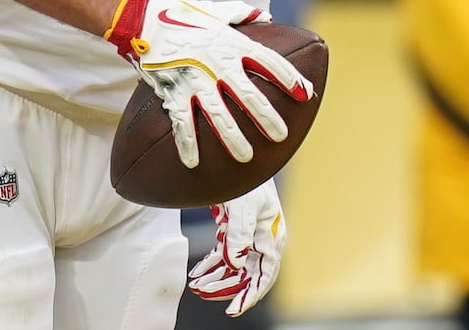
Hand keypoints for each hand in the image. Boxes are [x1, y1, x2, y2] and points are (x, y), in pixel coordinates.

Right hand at [104, 0, 310, 167]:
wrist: (144, 18)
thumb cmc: (184, 15)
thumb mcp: (219, 11)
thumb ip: (244, 14)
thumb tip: (266, 15)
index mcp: (233, 43)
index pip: (269, 62)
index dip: (289, 78)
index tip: (305, 95)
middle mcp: (218, 63)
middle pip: (248, 94)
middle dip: (266, 116)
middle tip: (281, 135)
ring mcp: (195, 79)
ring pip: (218, 114)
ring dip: (233, 137)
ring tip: (246, 157)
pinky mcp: (172, 91)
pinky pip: (182, 122)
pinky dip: (186, 143)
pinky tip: (192, 163)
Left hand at [189, 180, 285, 316]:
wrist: (238, 158)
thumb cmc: (248, 179)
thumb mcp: (243, 205)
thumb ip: (239, 235)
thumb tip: (235, 264)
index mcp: (271, 235)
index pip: (264, 273)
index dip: (251, 294)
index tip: (235, 309)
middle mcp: (262, 239)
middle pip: (247, 274)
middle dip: (226, 288)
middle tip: (204, 292)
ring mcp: (249, 236)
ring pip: (234, 268)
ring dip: (216, 278)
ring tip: (197, 285)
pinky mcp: (235, 231)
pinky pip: (225, 256)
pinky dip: (211, 266)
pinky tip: (198, 272)